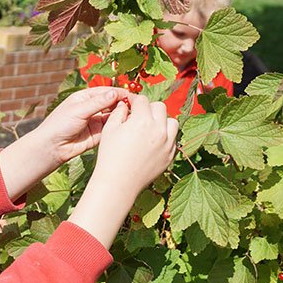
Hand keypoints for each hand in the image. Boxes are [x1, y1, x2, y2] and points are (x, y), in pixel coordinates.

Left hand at [31, 86, 129, 166]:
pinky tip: (127, 127)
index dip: (119, 93)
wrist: (52, 147)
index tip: (132, 96)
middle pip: (112, 103)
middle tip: (137, 107)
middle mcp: (91, 108)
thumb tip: (115, 93)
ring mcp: (95, 122)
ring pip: (113, 116)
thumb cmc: (59, 125)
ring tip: (133, 117)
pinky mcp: (98, 135)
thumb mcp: (79, 110)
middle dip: (124, 104)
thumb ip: (97, 103)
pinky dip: (119, 127)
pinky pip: (111, 129)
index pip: (106, 92)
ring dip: (123, 116)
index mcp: (85, 98)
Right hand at [67, 94, 177, 248]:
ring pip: (172, 122)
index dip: (135, 102)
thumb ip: (118, 113)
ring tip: (150, 129)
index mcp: (142, 120)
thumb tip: (125, 104)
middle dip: (149, 109)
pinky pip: (173, 140)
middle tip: (139, 117)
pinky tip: (152, 143)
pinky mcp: (170, 156)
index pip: (143, 100)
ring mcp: (167, 143)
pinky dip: (166, 138)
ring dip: (162, 121)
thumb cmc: (110, 156)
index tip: (130, 107)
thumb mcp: (109, 130)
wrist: (118, 183)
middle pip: (160, 107)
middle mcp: (159, 129)